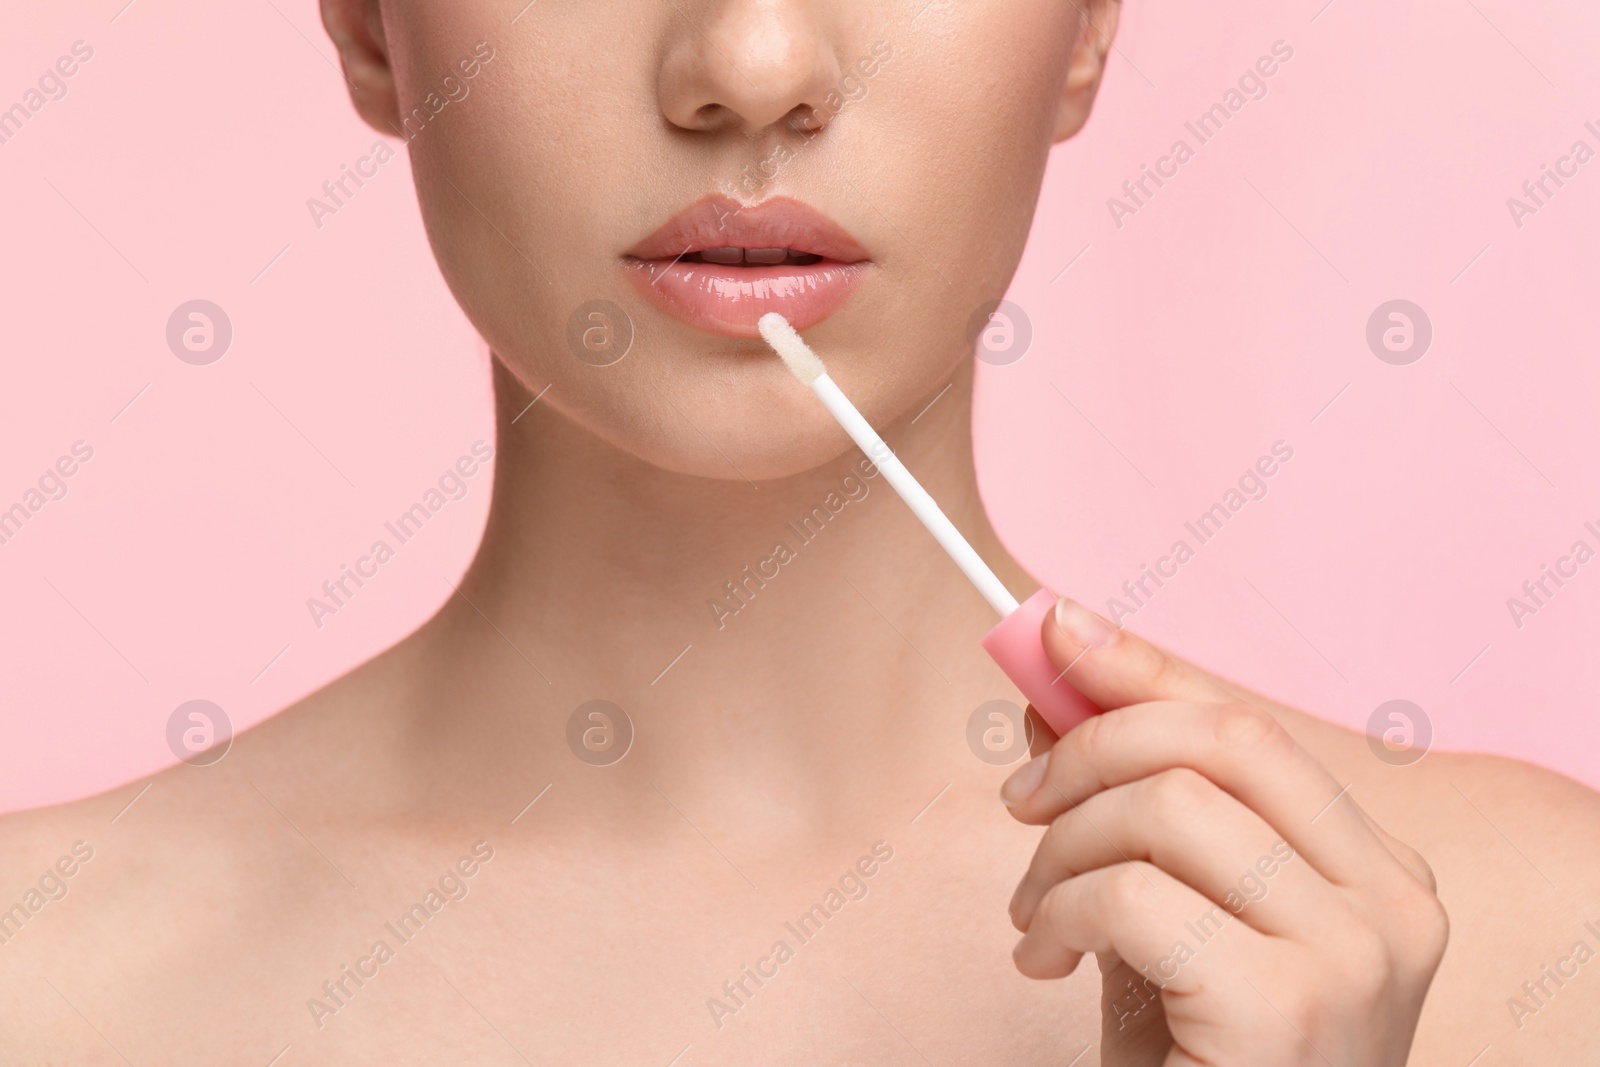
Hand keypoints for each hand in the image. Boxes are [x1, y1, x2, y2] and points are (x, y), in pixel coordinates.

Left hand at [999, 599, 1448, 1065]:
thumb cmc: (1200, 1056)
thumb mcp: (1166, 909)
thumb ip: (1131, 804)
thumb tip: (1055, 682)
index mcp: (1376, 869)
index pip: (1249, 725)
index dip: (1141, 667)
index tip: (1054, 631)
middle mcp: (1391, 903)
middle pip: (1217, 740)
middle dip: (1088, 747)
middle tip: (1019, 802)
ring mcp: (1353, 957)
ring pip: (1165, 805)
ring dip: (1060, 848)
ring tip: (1036, 912)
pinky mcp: (1287, 1008)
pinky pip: (1134, 893)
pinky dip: (1062, 909)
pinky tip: (1047, 956)